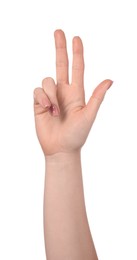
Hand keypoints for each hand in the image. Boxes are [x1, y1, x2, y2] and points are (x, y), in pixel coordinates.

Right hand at [33, 30, 112, 155]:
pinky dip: (43, 99)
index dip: (77, 53)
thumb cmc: (77, 135)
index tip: (76, 38)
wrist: (61, 148)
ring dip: (51, 94)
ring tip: (55, 111)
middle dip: (60, 47)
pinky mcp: (39, 103)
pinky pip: (37, 91)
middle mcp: (63, 91)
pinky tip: (47, 110)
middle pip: (60, 64)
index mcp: (76, 92)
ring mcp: (51, 96)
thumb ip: (97, 97)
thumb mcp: (89, 115)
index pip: (77, 68)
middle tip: (59, 31)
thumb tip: (110, 79)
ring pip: (47, 80)